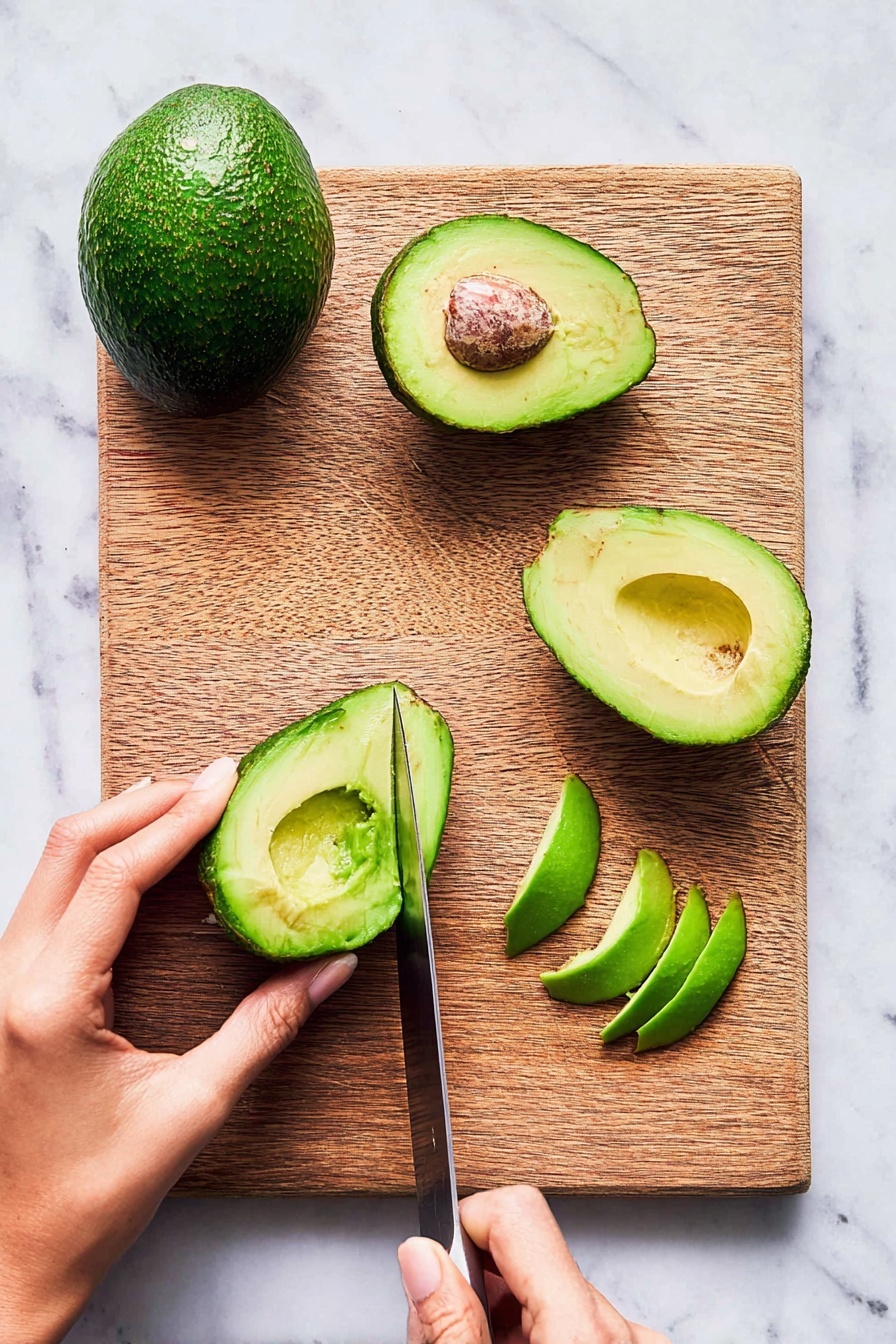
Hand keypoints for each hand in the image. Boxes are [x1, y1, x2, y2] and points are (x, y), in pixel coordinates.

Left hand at [0, 762, 356, 1343]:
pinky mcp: (4, 991)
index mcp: (46, 1003)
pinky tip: (143, 859)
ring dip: (119, 824)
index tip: (228, 782)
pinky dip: (98, 861)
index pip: (113, 876)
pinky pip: (48, 897)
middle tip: (215, 779)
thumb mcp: (190, 1111)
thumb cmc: (88, 1198)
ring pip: (51, 865)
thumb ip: (264, 1029)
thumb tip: (328, 969)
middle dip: (146, 800)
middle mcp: (8, 980)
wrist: (14, 1255)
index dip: (177, 819)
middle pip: (71, 847)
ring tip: (188, 804)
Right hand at [398, 1186, 669, 1343]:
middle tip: (450, 1332)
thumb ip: (448, 1322)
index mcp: (585, 1331)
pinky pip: (579, 1319)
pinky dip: (543, 1334)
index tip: (436, 1261)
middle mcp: (623, 1332)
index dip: (465, 1226)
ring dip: (511, 1318)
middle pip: (531, 1256)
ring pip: (553, 1291)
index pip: (517, 1212)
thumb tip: (421, 1255)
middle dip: (480, 1288)